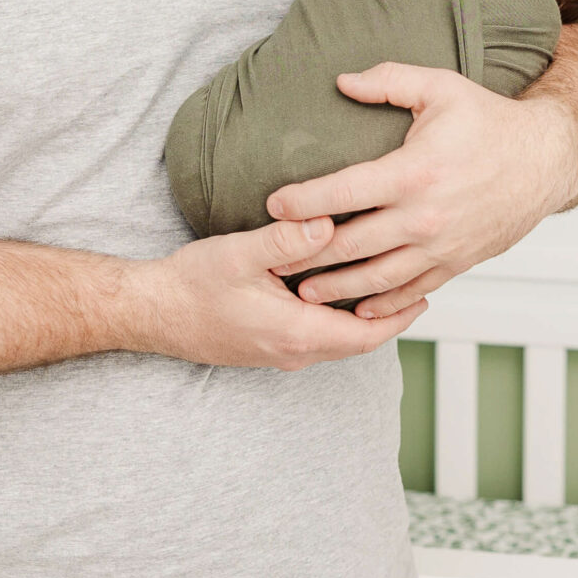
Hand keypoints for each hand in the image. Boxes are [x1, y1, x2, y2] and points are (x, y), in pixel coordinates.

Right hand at [130, 215, 426, 369]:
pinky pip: (316, 339)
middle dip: (389, 318)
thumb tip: (328, 224)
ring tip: (386, 288)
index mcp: (294, 333)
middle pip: (357, 343)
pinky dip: (338, 321)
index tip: (425, 294)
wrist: (151, 314)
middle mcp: (291, 351)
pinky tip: (338, 293)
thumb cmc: (190, 285)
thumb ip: (284, 240)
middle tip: (417, 289)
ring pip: (337, 342)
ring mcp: (277, 353)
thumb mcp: (238, 254)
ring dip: (364, 320)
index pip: (365, 335)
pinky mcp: (266, 347)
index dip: (399, 317)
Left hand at [265, 61, 577, 319]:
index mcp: (414, 171)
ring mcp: (440, 246)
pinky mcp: (456, 264)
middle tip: (272, 259)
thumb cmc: (490, 121)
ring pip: (375, 278)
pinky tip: (357, 308)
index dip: (302, 200)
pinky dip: (381, 305)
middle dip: (306, 254)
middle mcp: (424, 216)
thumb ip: (388, 81)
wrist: (546, 160)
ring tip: (302, 291)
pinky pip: (411, 293)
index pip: (343, 191)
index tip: (272, 204)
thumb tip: (341, 81)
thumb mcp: (441, 87)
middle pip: (349, 244)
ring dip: (335, 288)